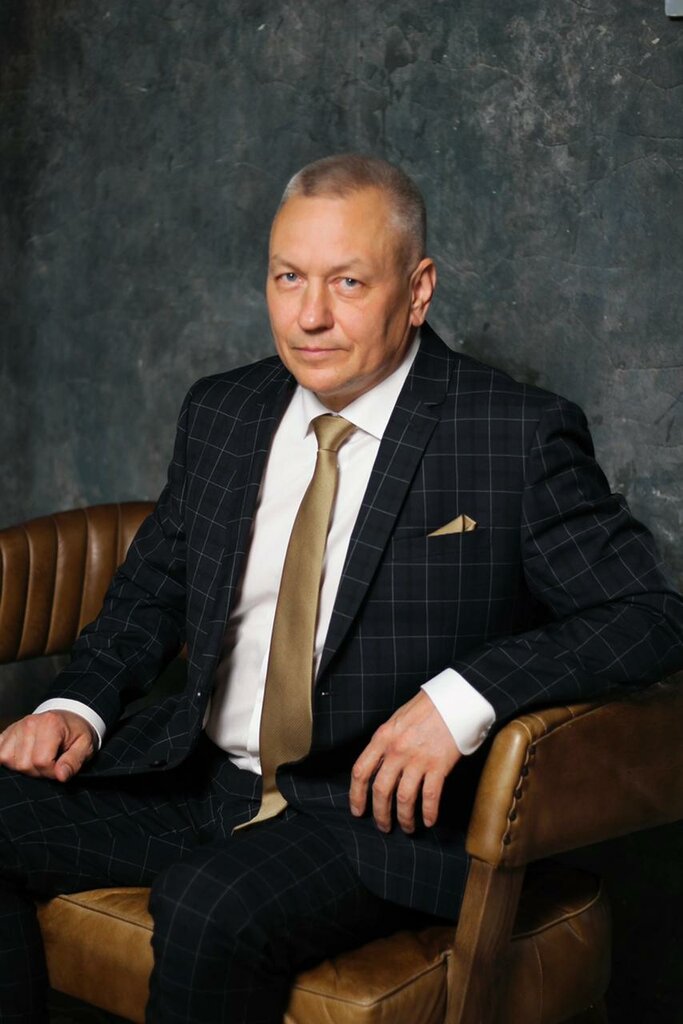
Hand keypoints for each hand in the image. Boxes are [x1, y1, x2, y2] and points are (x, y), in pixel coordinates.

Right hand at [0, 710, 95, 781]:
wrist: (69, 717)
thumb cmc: (77, 733)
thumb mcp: (85, 746)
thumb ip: (73, 762)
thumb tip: (61, 776)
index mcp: (51, 724)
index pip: (41, 761)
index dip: (51, 772)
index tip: (60, 768)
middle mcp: (30, 723)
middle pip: (23, 764)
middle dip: (37, 771)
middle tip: (50, 763)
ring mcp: (16, 727)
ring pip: (8, 760)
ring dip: (23, 766)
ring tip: (37, 759)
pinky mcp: (6, 732)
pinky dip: (9, 759)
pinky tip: (23, 756)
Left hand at [349, 691, 461, 833]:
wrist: (455, 700)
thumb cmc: (427, 708)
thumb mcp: (397, 719)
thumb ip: (386, 741)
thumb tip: (378, 765)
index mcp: (383, 737)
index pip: (361, 771)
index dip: (356, 795)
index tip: (357, 810)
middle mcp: (397, 750)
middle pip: (381, 790)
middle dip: (380, 814)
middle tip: (383, 826)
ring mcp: (418, 758)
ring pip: (404, 798)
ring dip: (404, 818)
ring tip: (407, 828)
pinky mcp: (439, 765)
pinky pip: (430, 796)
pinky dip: (428, 812)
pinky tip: (429, 821)